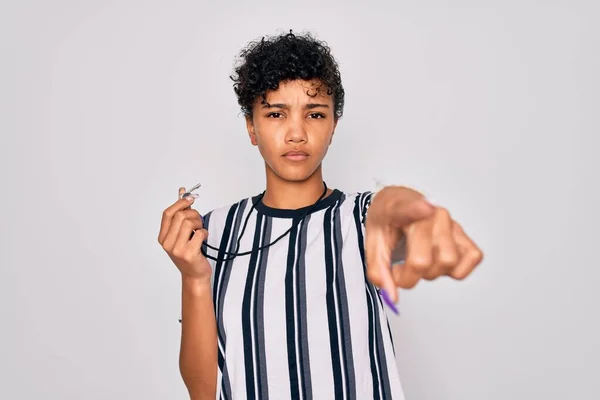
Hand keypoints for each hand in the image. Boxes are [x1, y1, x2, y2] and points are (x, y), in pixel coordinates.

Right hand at [158, 187, 210, 281]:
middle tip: (199, 221)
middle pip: (180, 216)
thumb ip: (181, 216)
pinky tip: (203, 239)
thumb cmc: (190, 252)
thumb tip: (183, 193)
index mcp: (163, 237)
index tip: (190, 198)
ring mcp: (177, 250)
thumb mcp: (182, 235)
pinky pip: (199, 233)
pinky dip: (204, 233)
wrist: (195, 275)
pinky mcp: (188, 254)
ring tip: (200, 230)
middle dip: (193, 214)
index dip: (180, 203)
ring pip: (189, 223)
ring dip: (199, 223)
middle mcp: (167, 243)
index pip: (168, 214)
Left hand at [364, 186, 483, 307]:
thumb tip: (392, 296)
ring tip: (420, 262)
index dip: (417, 209)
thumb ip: (378, 271)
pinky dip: (456, 270)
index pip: (409, 208)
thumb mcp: (373, 244)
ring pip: (448, 261)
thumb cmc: (387, 222)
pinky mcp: (464, 234)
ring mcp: (450, 222)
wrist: (398, 204)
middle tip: (400, 269)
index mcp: (401, 209)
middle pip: (423, 260)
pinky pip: (472, 258)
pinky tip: (438, 262)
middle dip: (409, 276)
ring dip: (432, 273)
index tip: (426, 208)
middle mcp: (431, 213)